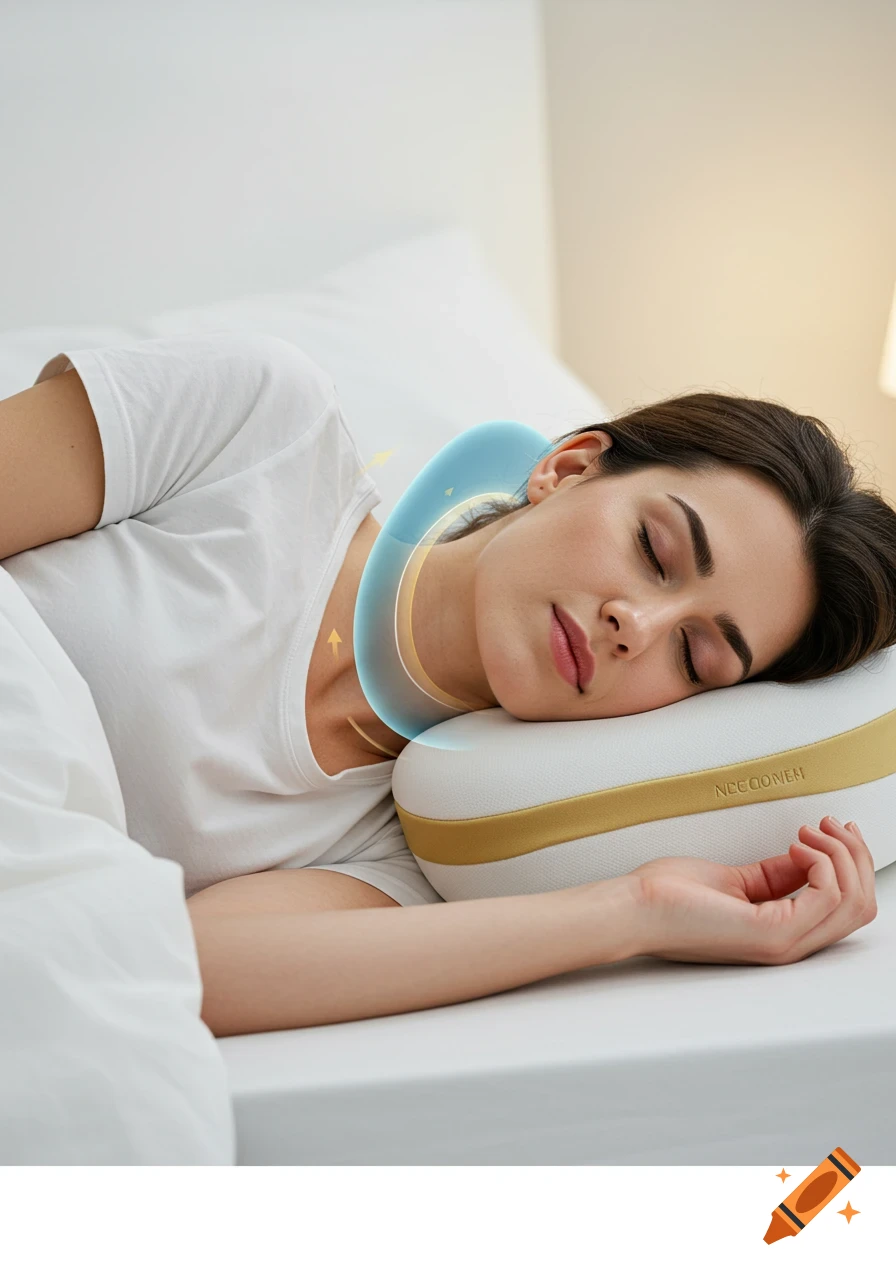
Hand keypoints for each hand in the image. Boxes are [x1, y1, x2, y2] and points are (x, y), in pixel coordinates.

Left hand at [623, 816, 877, 965]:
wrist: (633, 909)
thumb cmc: (668, 897)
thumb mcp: (736, 879)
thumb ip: (775, 875)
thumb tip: (806, 856)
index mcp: (782, 932)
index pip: (848, 908)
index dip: (851, 863)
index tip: (835, 830)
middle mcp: (789, 943)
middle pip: (861, 906)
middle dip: (854, 855)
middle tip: (831, 825)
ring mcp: (783, 943)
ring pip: (853, 901)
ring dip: (840, 853)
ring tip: (810, 831)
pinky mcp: (771, 934)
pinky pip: (828, 897)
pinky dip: (822, 861)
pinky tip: (797, 845)